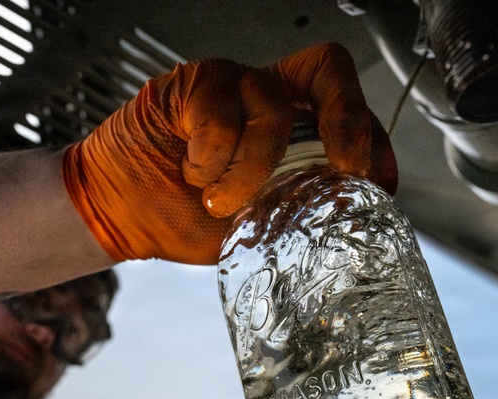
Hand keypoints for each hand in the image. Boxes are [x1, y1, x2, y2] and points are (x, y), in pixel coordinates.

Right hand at [62, 42, 396, 265]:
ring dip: (249, 170)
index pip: (349, 114)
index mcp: (291, 130)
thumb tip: (345, 225)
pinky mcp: (193, 84)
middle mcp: (267, 99)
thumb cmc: (181, 217)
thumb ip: (293, 215)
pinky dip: (209, 159)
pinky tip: (192, 173)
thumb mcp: (253, 230)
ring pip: (272, 111)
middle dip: (347, 119)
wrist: (118, 214)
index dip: (374, 144)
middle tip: (343, 167)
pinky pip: (219, 115)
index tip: (378, 187)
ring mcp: (232, 87)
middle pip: (329, 71)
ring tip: (218, 200)